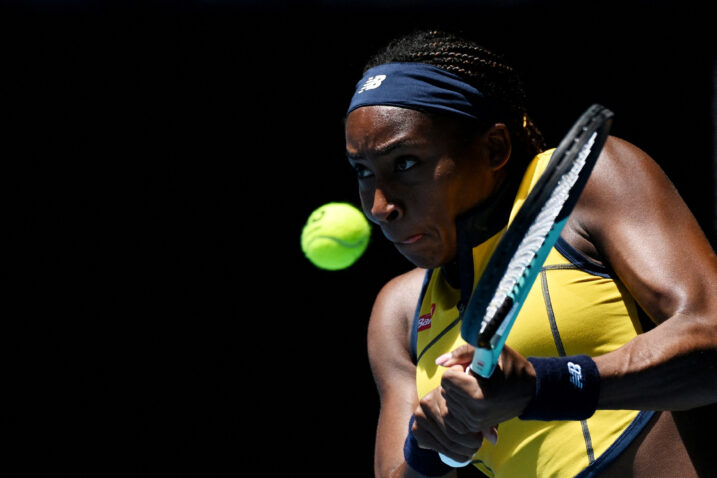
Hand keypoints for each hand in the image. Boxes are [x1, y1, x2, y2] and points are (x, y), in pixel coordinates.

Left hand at [412, 345, 534, 461]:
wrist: (529, 390)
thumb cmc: (509, 366)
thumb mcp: (488, 352)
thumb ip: (461, 354)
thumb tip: (438, 362)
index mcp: (478, 394)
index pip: (447, 378)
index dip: (458, 369)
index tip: (472, 369)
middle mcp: (475, 412)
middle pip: (446, 390)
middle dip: (457, 381)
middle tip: (477, 379)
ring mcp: (474, 422)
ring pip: (448, 400)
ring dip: (458, 391)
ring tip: (478, 387)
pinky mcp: (475, 426)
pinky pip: (453, 411)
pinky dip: (460, 402)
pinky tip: (474, 397)